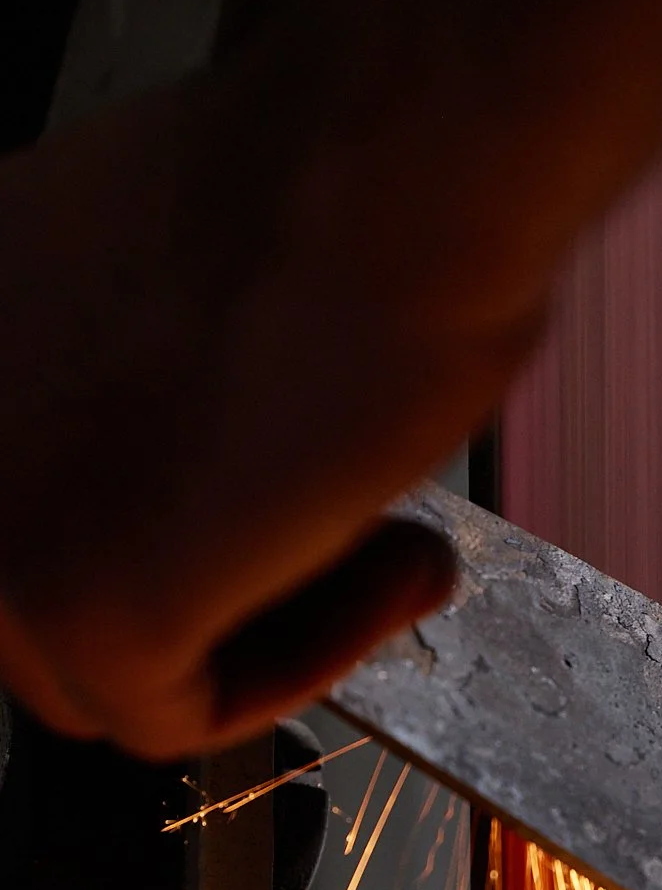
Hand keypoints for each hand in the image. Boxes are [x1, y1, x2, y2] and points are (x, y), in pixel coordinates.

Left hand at [0, 0, 661, 759]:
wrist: (390, 172)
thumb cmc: (328, 188)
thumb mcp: (164, 284)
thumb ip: (126, 380)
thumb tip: (169, 456)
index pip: (28, 509)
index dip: (166, 524)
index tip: (271, 512)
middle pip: (41, 611)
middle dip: (202, 594)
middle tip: (337, 546)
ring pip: (105, 677)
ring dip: (263, 632)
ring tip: (387, 549)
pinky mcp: (84, 608)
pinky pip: (180, 716)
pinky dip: (303, 666)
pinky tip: (396, 561)